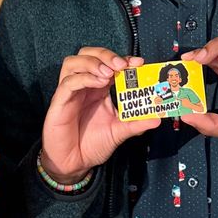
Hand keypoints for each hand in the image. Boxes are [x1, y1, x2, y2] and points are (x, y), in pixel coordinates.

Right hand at [41, 48, 160, 182]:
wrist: (74, 163)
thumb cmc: (92, 144)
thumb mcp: (119, 132)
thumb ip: (136, 123)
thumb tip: (157, 118)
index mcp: (98, 88)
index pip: (108, 64)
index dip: (122, 59)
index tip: (138, 62)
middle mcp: (83, 85)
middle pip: (88, 54)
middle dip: (106, 55)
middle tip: (122, 65)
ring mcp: (70, 91)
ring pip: (73, 62)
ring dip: (93, 62)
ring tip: (109, 73)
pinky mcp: (60, 101)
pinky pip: (69, 82)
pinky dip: (84, 78)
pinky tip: (98, 83)